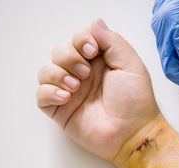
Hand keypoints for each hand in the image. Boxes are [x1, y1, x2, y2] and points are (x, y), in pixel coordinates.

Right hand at [36, 19, 159, 160]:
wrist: (132, 134)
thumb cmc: (136, 103)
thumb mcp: (131, 65)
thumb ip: (113, 41)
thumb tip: (95, 23)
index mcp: (99, 61)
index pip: (79, 39)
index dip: (80, 40)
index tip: (91, 50)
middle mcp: (83, 74)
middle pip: (60, 52)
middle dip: (69, 57)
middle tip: (85, 73)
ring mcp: (71, 92)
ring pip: (47, 71)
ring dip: (57, 74)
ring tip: (75, 86)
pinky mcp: (61, 110)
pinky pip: (41, 95)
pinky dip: (48, 92)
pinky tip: (65, 97)